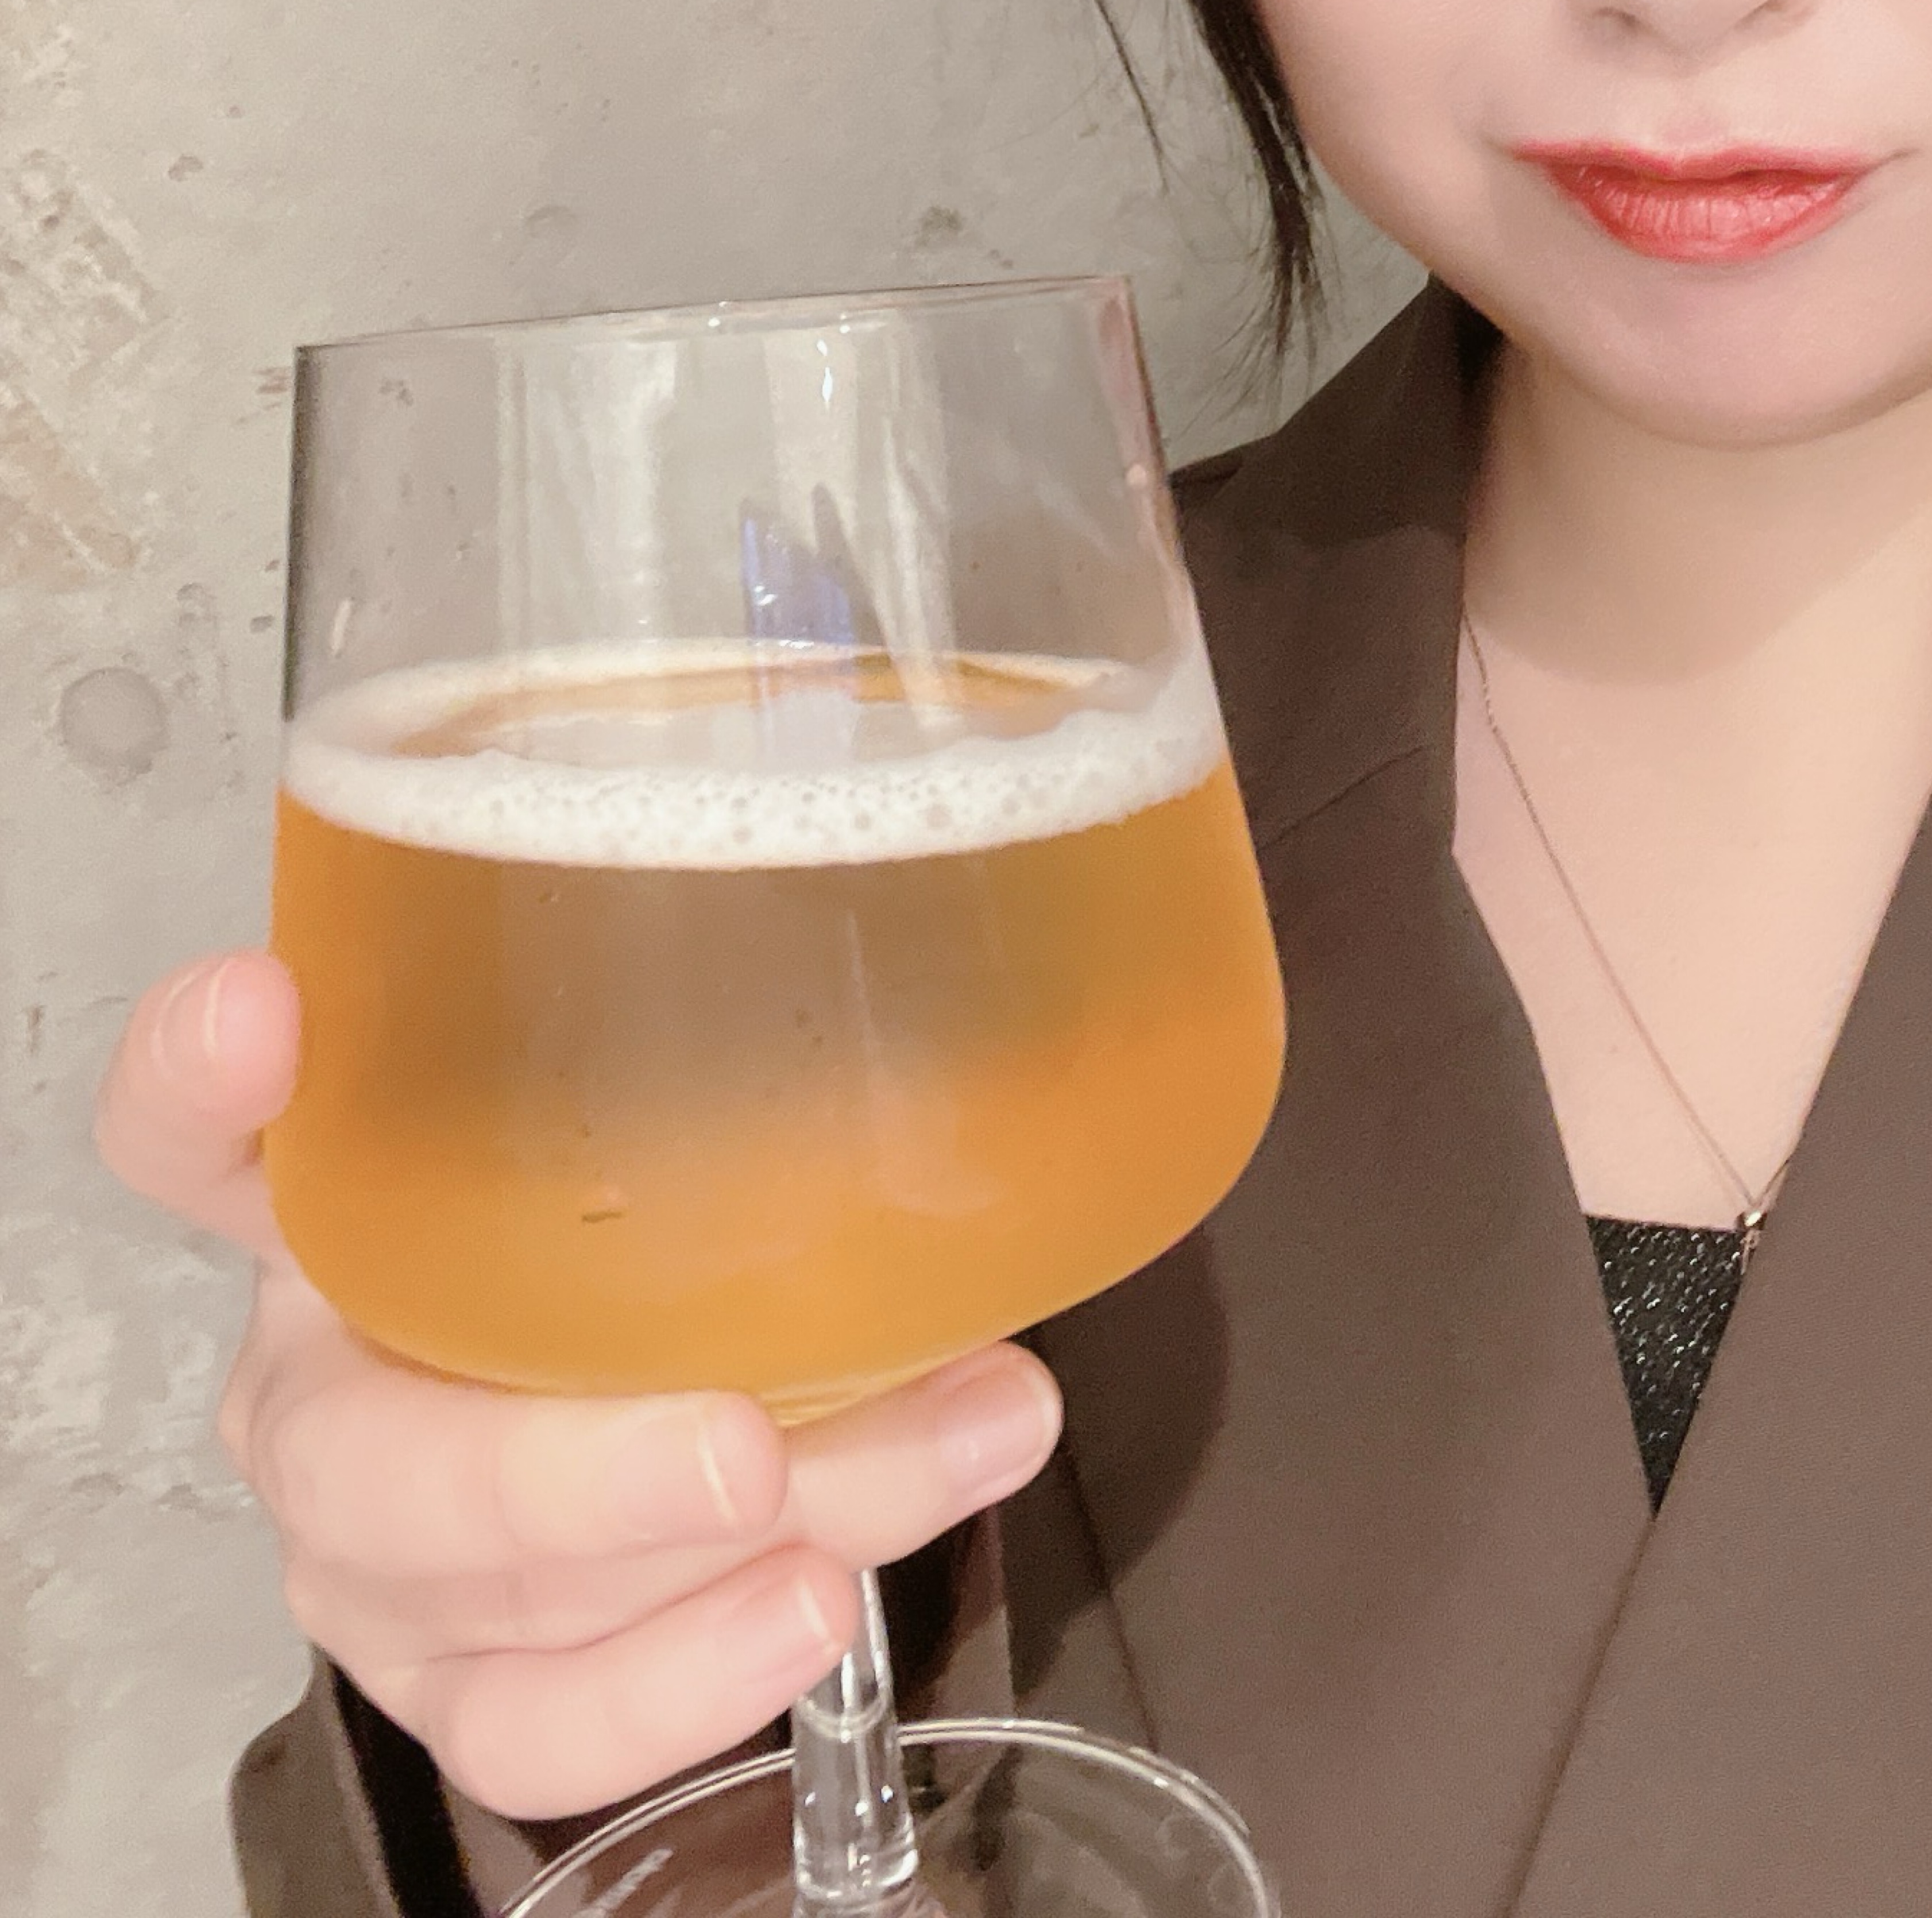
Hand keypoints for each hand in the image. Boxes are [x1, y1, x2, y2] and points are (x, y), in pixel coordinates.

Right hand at [94, 949, 1063, 1821]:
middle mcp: (318, 1380)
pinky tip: (818, 1605)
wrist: (669, 1365)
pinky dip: (681, 1684)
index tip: (270, 1010)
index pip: (188, 1132)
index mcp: (328, 1207)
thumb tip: (977, 974)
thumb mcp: (688, 1091)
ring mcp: (375, 1550)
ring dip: (714, 1564)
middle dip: (573, 1473)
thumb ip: (746, 1025)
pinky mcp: (456, 1673)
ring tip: (931, 1466)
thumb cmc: (666, 1200)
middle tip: (749, 1447)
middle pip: (369, 1456)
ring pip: (492, 1601)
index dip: (202, 1079)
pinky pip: (539, 1723)